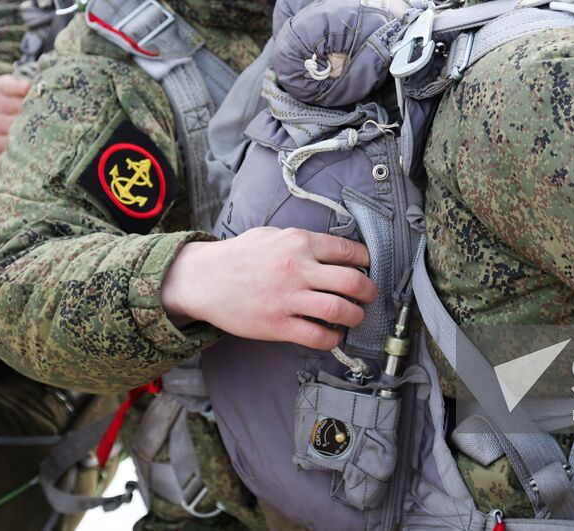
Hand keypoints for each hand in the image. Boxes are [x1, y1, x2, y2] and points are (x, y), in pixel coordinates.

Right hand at [161, 227, 377, 349]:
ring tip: (353, 317)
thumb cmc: (239, 256)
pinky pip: (318, 336)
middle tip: (369, 295)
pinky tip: (332, 335)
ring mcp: (288, 298)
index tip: (368, 268)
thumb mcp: (273, 235)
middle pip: (353, 282)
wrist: (204, 279)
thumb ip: (303, 241)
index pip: (349, 251)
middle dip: (369, 291)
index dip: (366, 261)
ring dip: (355, 317)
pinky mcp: (278, 325)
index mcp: (299, 242)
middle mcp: (298, 268)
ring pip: (341, 311)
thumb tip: (335, 251)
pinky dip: (333, 339)